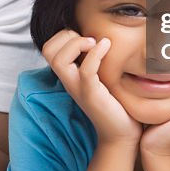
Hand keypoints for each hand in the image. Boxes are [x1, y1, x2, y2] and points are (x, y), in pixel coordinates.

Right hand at [42, 30, 141, 146]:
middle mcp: (69, 80)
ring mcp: (78, 88)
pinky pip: (86, 70)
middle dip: (66, 36)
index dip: (63, 35)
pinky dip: (95, 53)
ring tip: (96, 44)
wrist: (121, 135)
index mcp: (69, 75)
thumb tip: (105, 36)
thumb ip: (97, 59)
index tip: (85, 38)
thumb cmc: (116, 104)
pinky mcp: (92, 95)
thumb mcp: (102, 76)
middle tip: (89, 41)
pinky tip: (107, 46)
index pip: (48, 47)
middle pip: (48, 50)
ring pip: (59, 59)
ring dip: (77, 44)